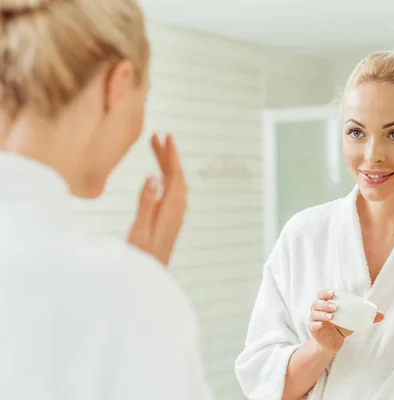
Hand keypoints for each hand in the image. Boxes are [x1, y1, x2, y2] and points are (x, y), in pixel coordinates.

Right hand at [127, 133, 187, 265]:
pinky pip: (172, 193)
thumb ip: (147, 203)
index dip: (171, 155)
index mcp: (171, 210)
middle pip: (176, 177)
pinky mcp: (168, 222)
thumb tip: (155, 177)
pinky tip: (161, 177)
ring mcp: (174, 217)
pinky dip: (167, 178)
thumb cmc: (141, 258)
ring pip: (174, 184)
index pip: (175, 176)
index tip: (166, 137)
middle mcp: (176, 211)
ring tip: (156, 150)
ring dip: (167, 166)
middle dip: (167, 156)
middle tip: (157, 138)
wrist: (147, 281)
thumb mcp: (140, 229)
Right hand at [308, 289, 383, 352]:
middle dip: (325, 303)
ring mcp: (315, 319)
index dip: (326, 292)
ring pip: (314, 313)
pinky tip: (321, 324)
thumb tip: (381, 316)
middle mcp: (318, 309)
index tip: (333, 293)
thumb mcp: (354, 320)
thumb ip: (366, 317)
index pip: (322, 293)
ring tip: (331, 317)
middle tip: (335, 307)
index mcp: (327, 303)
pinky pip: (312, 325)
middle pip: (317, 302)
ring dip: (322, 313)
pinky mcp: (313, 329)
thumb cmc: (342, 326)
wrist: (334, 342)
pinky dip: (316, 324)